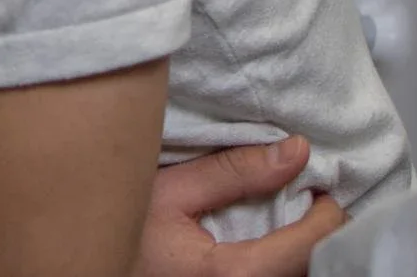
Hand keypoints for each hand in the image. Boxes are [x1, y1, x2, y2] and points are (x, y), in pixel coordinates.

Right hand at [139, 136, 347, 276]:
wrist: (88, 260)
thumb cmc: (125, 228)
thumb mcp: (172, 190)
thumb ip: (234, 172)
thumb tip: (296, 151)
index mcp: (232, 275)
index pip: (307, 249)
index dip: (328, 218)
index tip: (324, 191)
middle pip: (306, 270)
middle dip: (318, 234)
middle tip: (312, 201)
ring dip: (301, 250)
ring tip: (294, 219)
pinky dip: (281, 260)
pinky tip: (269, 241)